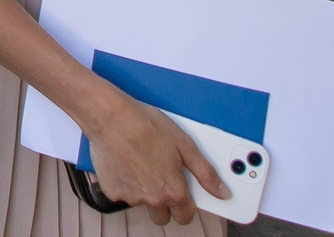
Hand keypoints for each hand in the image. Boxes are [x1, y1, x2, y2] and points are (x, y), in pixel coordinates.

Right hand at [81, 89, 222, 223]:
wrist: (111, 117)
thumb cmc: (146, 125)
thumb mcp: (184, 144)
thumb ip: (206, 173)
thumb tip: (222, 192)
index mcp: (174, 191)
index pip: (186, 216)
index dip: (186, 205)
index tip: (182, 194)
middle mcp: (153, 199)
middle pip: (163, 216)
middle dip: (164, 202)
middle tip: (159, 177)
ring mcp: (131, 197)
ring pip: (142, 203)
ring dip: (143, 191)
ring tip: (139, 163)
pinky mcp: (112, 191)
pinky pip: (122, 194)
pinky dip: (124, 183)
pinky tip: (124, 163)